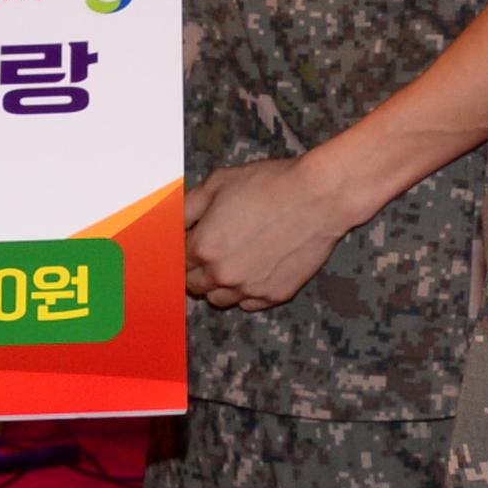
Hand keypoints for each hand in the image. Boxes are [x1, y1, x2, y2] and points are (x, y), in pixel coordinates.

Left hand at [184, 154, 358, 310]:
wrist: (319, 197)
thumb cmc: (269, 185)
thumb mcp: (218, 184)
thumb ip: (186, 208)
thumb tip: (169, 224)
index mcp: (204, 247)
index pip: (177, 261)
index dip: (182, 250)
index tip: (190, 242)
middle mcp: (222, 274)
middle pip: (193, 285)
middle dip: (196, 269)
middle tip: (211, 249)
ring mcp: (249, 288)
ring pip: (219, 299)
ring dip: (218, 284)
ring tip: (232, 260)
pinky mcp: (275, 295)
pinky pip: (248, 304)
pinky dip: (245, 292)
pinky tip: (253, 269)